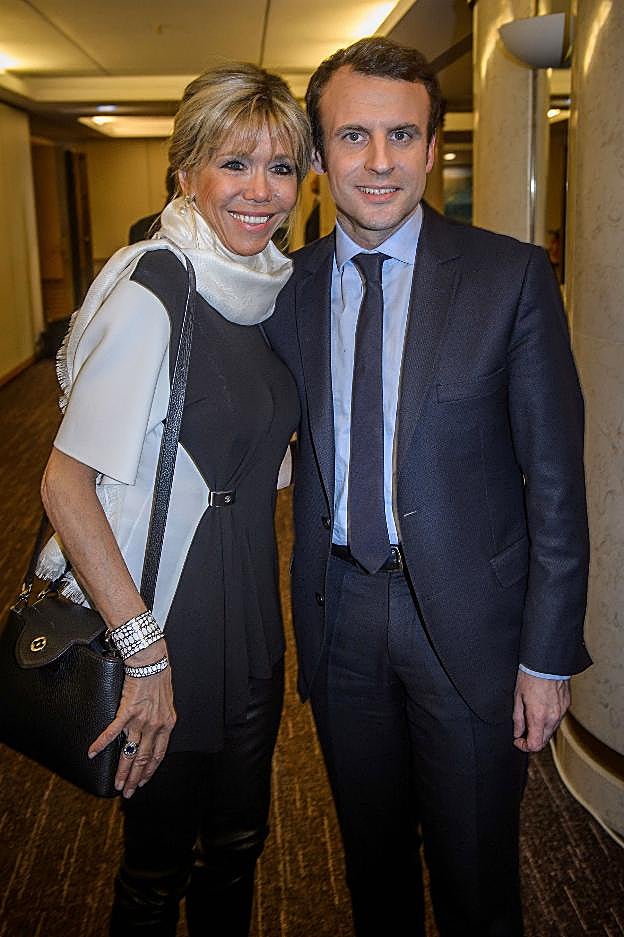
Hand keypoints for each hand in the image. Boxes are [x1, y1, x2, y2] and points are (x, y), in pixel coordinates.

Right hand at [88, 639, 175, 796]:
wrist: (152, 661)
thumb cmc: (159, 678)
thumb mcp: (166, 702)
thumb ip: (161, 719)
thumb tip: (153, 732)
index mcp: (167, 724)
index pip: (158, 754)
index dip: (150, 770)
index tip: (143, 781)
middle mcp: (155, 725)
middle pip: (144, 758)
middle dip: (136, 778)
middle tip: (128, 792)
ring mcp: (141, 719)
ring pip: (130, 751)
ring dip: (123, 770)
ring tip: (117, 784)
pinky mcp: (127, 710)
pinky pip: (113, 732)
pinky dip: (101, 743)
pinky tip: (92, 753)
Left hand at [513, 670, 569, 752]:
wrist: (546, 662)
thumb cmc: (530, 676)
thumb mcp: (517, 697)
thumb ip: (518, 719)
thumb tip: (517, 732)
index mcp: (538, 717)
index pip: (535, 745)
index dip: (524, 746)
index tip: (518, 739)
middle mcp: (552, 718)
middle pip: (544, 741)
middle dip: (532, 739)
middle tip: (523, 730)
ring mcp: (561, 712)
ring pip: (551, 730)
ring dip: (541, 729)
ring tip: (532, 715)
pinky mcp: (566, 706)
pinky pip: (557, 719)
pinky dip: (549, 719)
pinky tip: (542, 708)